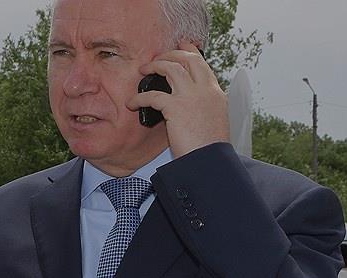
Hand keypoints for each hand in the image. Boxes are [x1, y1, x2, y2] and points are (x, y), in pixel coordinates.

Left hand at [126, 43, 229, 157]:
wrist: (209, 161)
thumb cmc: (208, 148)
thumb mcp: (212, 121)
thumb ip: (203, 107)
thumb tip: (189, 105)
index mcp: (215, 93)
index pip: (202, 64)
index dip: (190, 52)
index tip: (181, 46)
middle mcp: (205, 90)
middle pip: (187, 58)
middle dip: (169, 54)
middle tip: (156, 59)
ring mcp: (192, 96)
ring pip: (171, 67)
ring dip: (154, 66)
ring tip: (143, 71)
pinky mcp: (176, 108)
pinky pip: (152, 94)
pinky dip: (139, 97)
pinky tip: (131, 103)